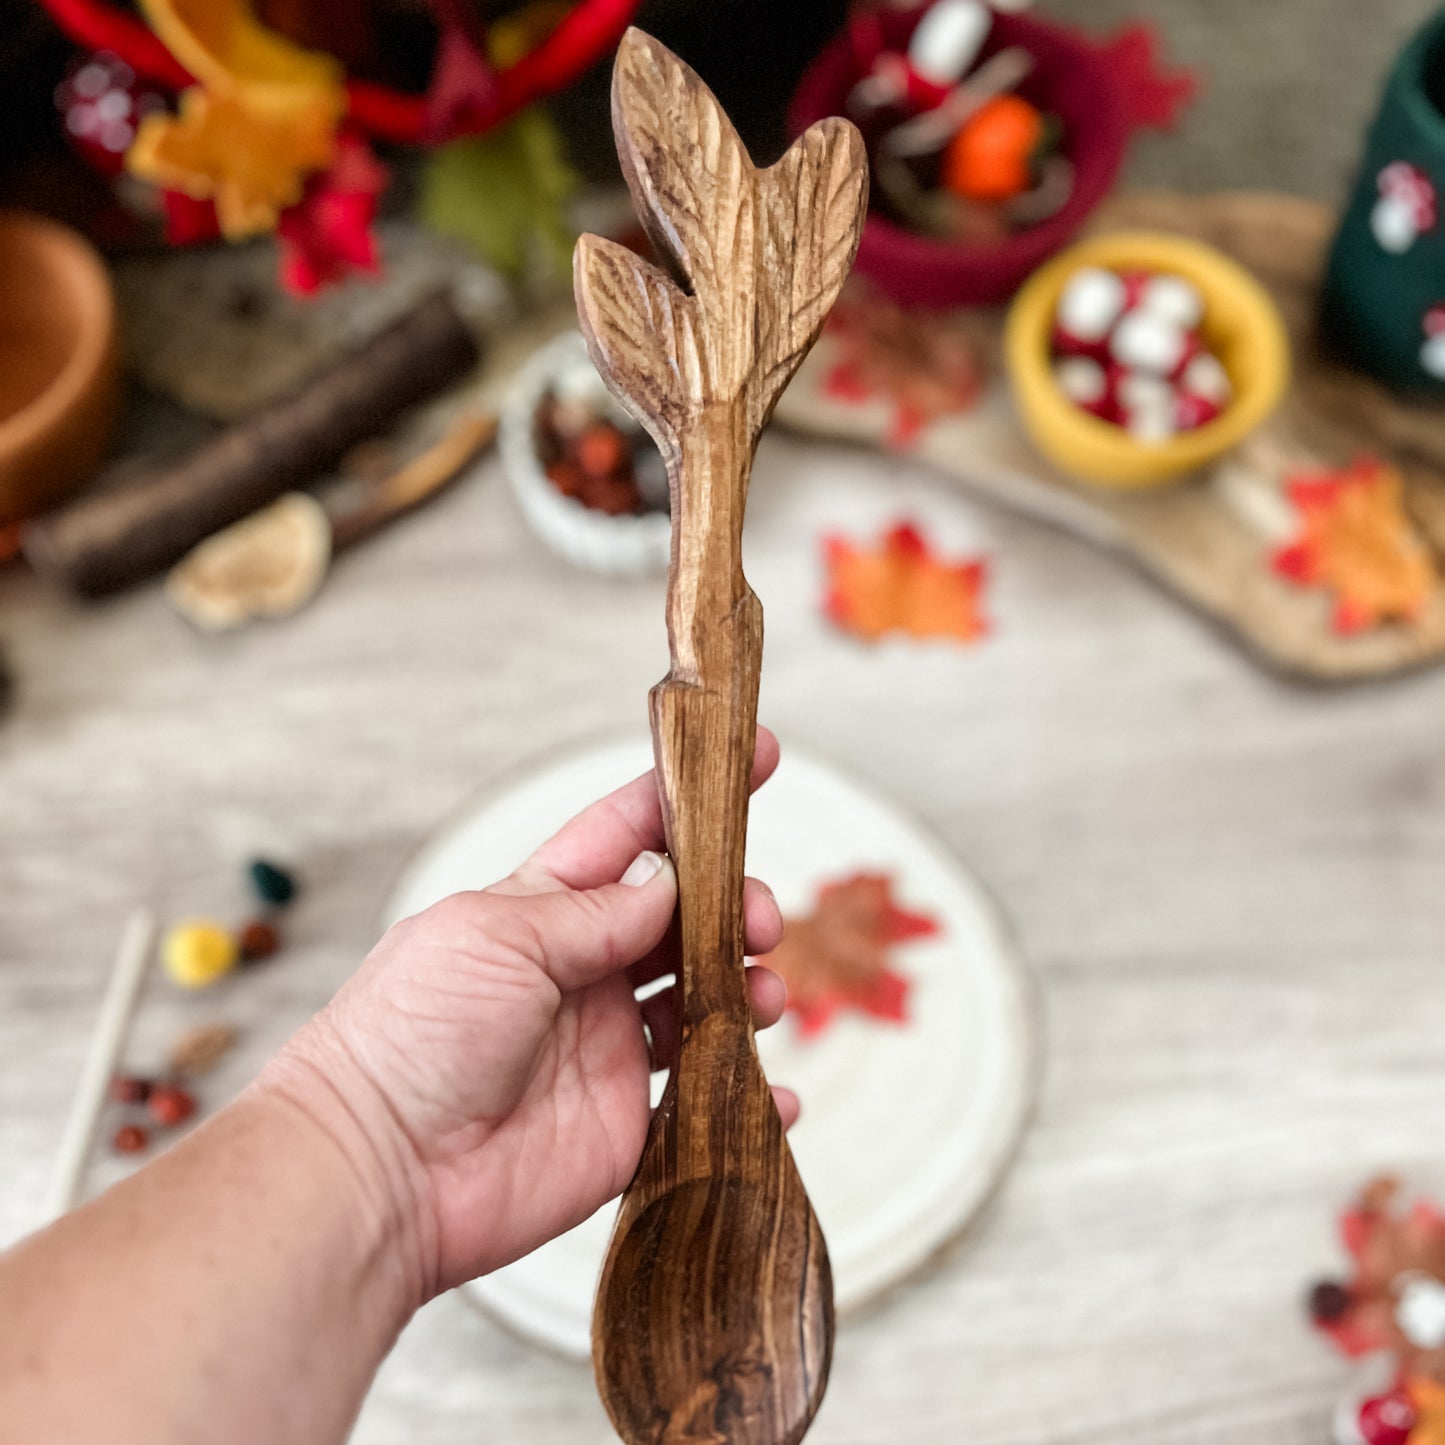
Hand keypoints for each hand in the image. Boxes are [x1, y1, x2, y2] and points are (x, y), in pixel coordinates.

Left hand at [269, 729, 790, 1300]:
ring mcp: (607, 1049)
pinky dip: (750, 1094)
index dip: (692, 798)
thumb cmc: (410, 1033)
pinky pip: (705, 1103)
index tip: (758, 756)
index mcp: (544, 910)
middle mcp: (583, 974)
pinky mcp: (623, 1126)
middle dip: (736, 905)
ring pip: (707, 1001)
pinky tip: (772, 1091)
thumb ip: (596, 912)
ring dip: (749, 988)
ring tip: (760, 996)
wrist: (378, 1170)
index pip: (630, 835)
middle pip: (685, 918)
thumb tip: (667, 883)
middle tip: (758, 920)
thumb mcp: (499, 937)